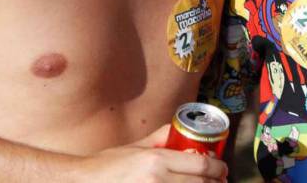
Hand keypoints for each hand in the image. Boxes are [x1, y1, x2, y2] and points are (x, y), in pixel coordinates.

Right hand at [74, 124, 228, 182]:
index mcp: (156, 160)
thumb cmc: (108, 166)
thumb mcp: (136, 146)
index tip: (222, 168)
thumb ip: (159, 137)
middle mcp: (157, 179)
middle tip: (221, 181)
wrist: (84, 182)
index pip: (199, 165)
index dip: (217, 168)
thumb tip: (177, 128)